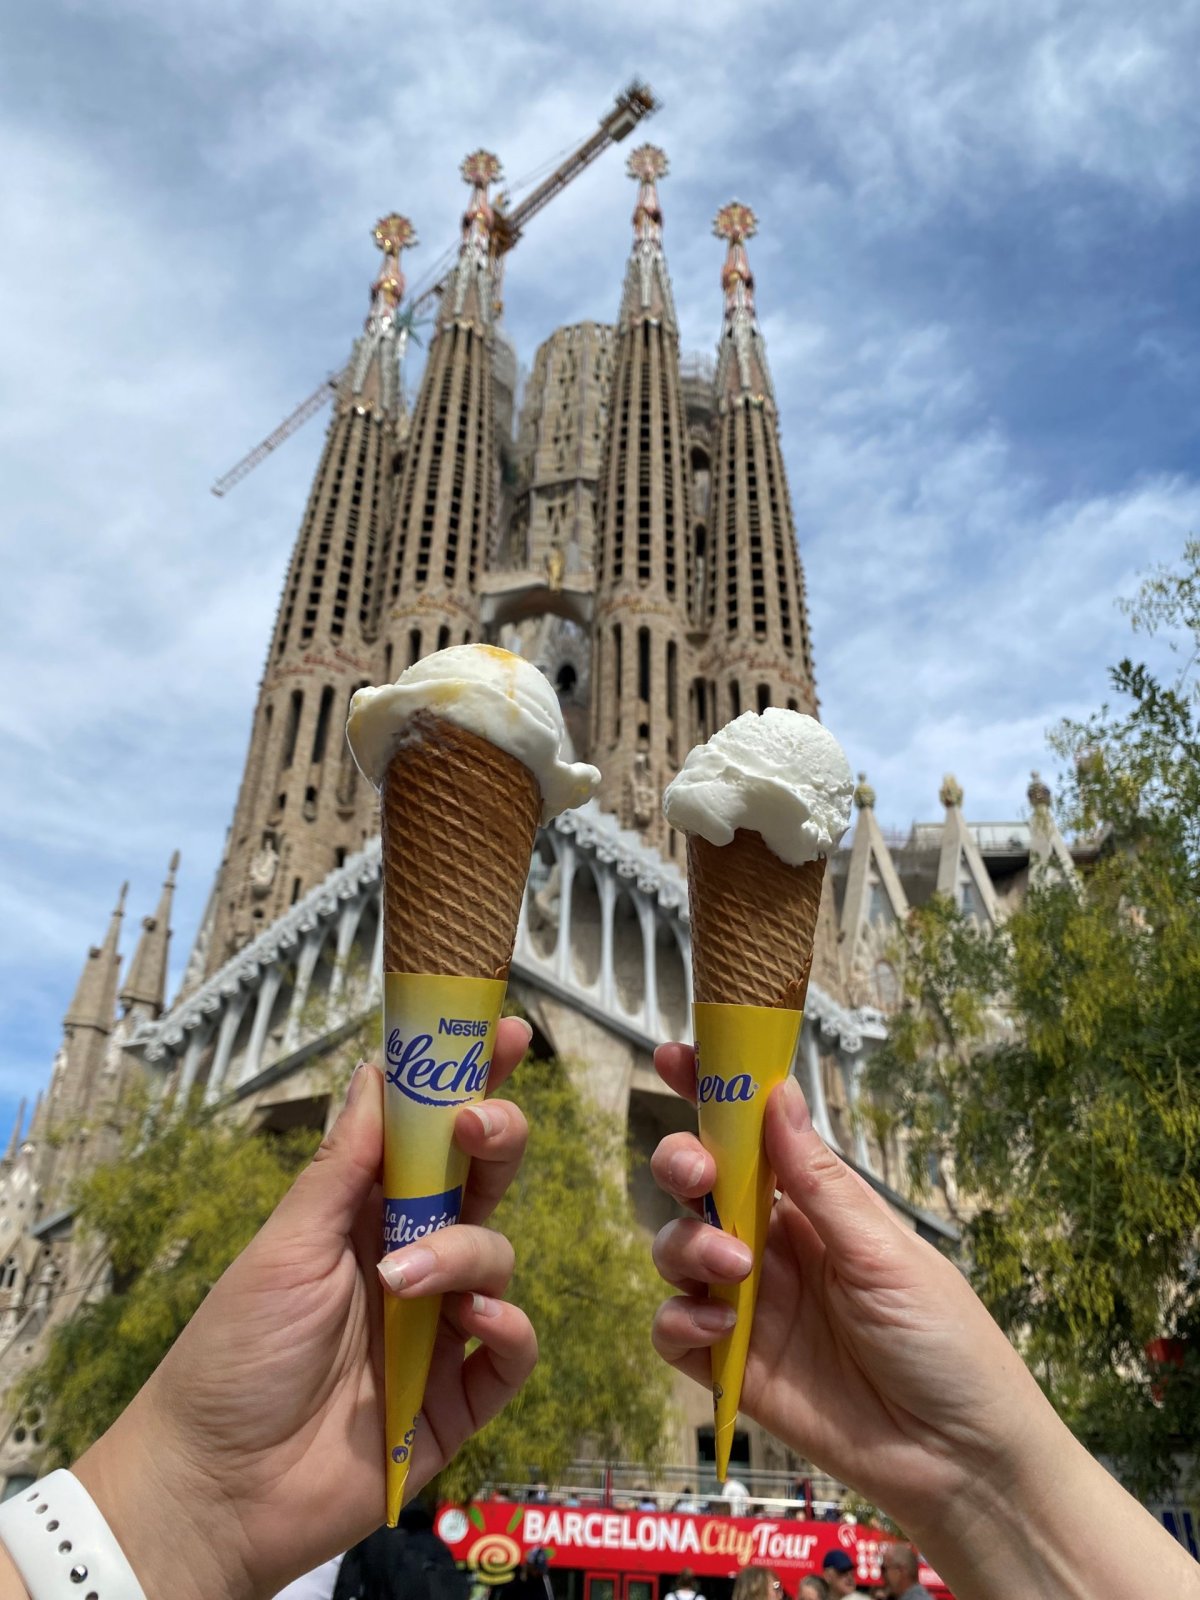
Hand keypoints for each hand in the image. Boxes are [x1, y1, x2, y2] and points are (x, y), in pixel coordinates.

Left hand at [74, 1017, 537, 1599]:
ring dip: (463, 1254)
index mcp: (364, 1216)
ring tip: (403, 1283)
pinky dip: (507, 1327)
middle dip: (495, 1139)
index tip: (499, 1035)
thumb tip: (376, 1070)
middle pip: (480, 1182)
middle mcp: (411, 1260)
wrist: (215, 1487)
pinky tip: (473, 1325)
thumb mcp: (286, 1246)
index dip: (467, 1084)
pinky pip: (513, 1349)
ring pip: (497, 1256)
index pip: (429, 1137)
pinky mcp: (459, 1398)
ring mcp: (438, 1329)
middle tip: (479, 1127)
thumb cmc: (233, 1356)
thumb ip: (344, 1165)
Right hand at [648, 1042, 1054, 1535]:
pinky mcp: (734, 1369)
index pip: (752, 1137)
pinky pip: (674, 1332)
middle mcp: (774, 1247)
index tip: (674, 1055)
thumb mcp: (887, 1254)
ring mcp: (751, 1306)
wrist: (962, 1462)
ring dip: (687, 1247)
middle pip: (699, 1187)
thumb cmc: (946, 1345)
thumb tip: (778, 1094)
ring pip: (676, 1251)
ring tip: (734, 1272)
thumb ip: (820, 1184)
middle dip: (682, 1164)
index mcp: (816, 1207)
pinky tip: (718, 1330)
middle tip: (697, 1175)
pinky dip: (679, 1323)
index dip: (710, 1093)